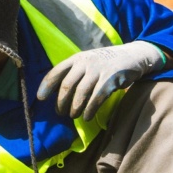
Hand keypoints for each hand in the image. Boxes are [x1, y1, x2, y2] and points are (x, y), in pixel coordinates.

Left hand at [36, 42, 164, 120]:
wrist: (131, 56)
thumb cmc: (104, 62)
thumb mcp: (87, 62)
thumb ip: (74, 72)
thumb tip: (57, 93)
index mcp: (76, 58)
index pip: (56, 72)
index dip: (46, 85)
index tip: (40, 98)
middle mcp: (85, 63)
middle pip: (67, 85)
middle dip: (61, 102)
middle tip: (60, 113)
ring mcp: (98, 70)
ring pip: (80, 93)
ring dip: (75, 108)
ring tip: (73, 115)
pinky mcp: (110, 80)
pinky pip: (96, 98)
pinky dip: (90, 110)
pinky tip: (87, 117)